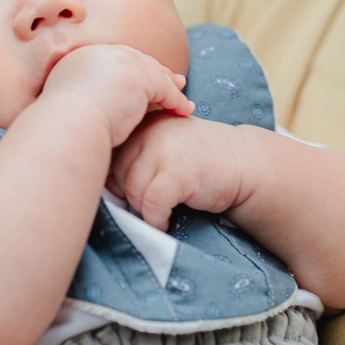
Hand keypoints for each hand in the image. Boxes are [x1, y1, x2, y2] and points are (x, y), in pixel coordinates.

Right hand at [41, 44, 192, 146]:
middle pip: (138, 61)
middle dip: (157, 71)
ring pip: (154, 73)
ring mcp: (123, 61)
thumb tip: (89, 106)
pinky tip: (184, 111)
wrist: (66, 124)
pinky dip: (177, 100)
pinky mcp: (141, 77)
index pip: (116, 61)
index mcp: (84, 57)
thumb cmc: (62, 126)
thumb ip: (83, 96)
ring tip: (183, 98)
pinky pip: (166, 89)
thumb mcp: (69, 102)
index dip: (134, 70)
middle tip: (174, 81)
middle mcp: (104, 53)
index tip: (145, 79)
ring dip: (171, 86)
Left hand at [109, 112, 245, 229]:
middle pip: (118, 175)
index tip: (130, 195)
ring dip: (143, 211)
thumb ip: (137, 155)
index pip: (111, 157)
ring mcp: (164, 151)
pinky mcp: (177, 172)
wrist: (243, 162)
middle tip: (146, 208)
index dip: (116, 182)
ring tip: (157, 215)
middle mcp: (150, 132)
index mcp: (144, 123)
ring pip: (132, 191)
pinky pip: (151, 204)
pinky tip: (165, 222)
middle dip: (130, 198)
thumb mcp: (165, 145)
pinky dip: (155, 219)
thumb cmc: (201, 160)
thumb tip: (100, 185)